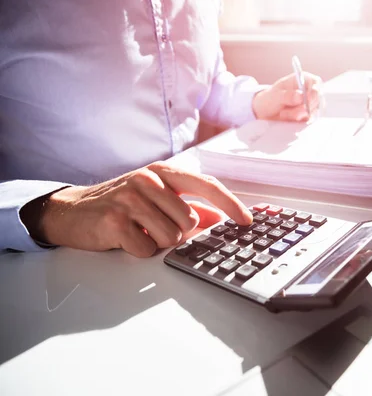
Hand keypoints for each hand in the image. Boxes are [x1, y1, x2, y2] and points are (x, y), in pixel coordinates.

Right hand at [21, 161, 252, 257]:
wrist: (71, 211)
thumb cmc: (119, 204)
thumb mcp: (154, 199)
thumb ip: (186, 207)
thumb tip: (215, 220)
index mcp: (162, 173)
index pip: (206, 185)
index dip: (230, 204)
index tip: (246, 220)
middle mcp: (148, 180)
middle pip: (189, 221)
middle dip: (176, 232)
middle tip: (153, 226)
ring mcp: (130, 199)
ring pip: (170, 237)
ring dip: (156, 241)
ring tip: (138, 230)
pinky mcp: (115, 221)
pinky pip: (147, 249)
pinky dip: (139, 250)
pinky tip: (125, 238)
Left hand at [252, 72, 321, 120]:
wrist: (266, 112)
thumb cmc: (271, 99)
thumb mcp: (275, 96)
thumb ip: (287, 96)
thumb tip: (300, 96)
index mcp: (303, 79)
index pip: (316, 82)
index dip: (314, 91)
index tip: (307, 100)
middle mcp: (309, 91)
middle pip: (316, 99)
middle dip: (301, 107)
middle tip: (285, 111)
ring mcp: (310, 104)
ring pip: (311, 111)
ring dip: (296, 114)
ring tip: (283, 113)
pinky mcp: (308, 115)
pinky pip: (308, 120)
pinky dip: (297, 120)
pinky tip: (287, 117)